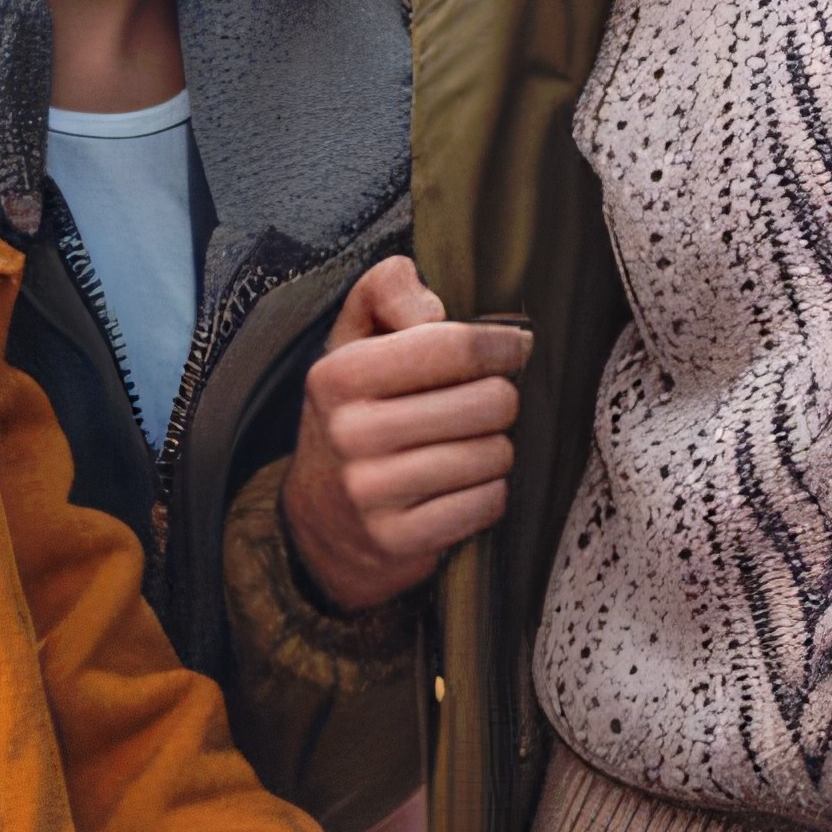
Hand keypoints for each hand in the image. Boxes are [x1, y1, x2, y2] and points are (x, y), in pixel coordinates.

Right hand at [282, 258, 530, 612]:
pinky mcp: (397, 540)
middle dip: (499, 400)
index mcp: (340, 375)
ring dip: (496, 449)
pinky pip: (488, 503)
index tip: (512, 348)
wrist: (319, 522)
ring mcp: (371, 492)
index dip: (501, 344)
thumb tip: (436, 306)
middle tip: (484, 406)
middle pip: (489, 401)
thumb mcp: (352, 342)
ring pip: (495, 454)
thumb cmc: (354, 414)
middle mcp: (350, 433)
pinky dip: (489, 493)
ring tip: (470, 446)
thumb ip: (386, 291)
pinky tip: (465, 486)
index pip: (454, 344)